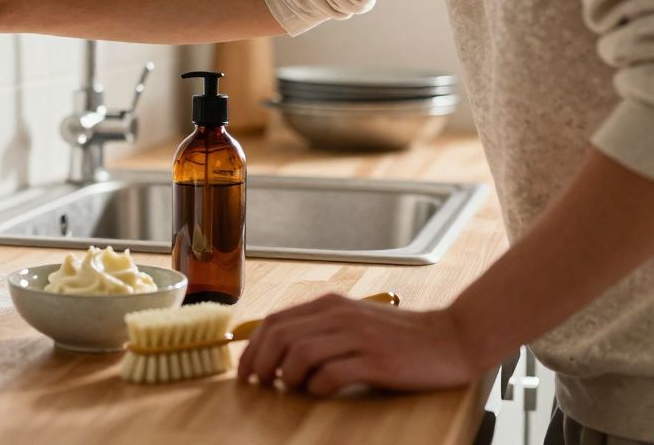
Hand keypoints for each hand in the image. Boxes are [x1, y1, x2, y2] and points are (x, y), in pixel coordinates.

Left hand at [237, 293, 481, 395]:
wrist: (452, 338)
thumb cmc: (399, 337)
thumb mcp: (354, 324)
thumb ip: (320, 332)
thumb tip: (278, 358)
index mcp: (330, 305)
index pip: (275, 321)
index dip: (252, 347)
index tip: (245, 371)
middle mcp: (340, 316)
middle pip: (281, 336)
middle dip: (260, 363)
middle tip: (258, 384)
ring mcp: (359, 337)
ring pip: (301, 353)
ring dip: (287, 376)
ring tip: (290, 389)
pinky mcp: (377, 361)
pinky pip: (333, 373)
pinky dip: (318, 386)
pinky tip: (319, 392)